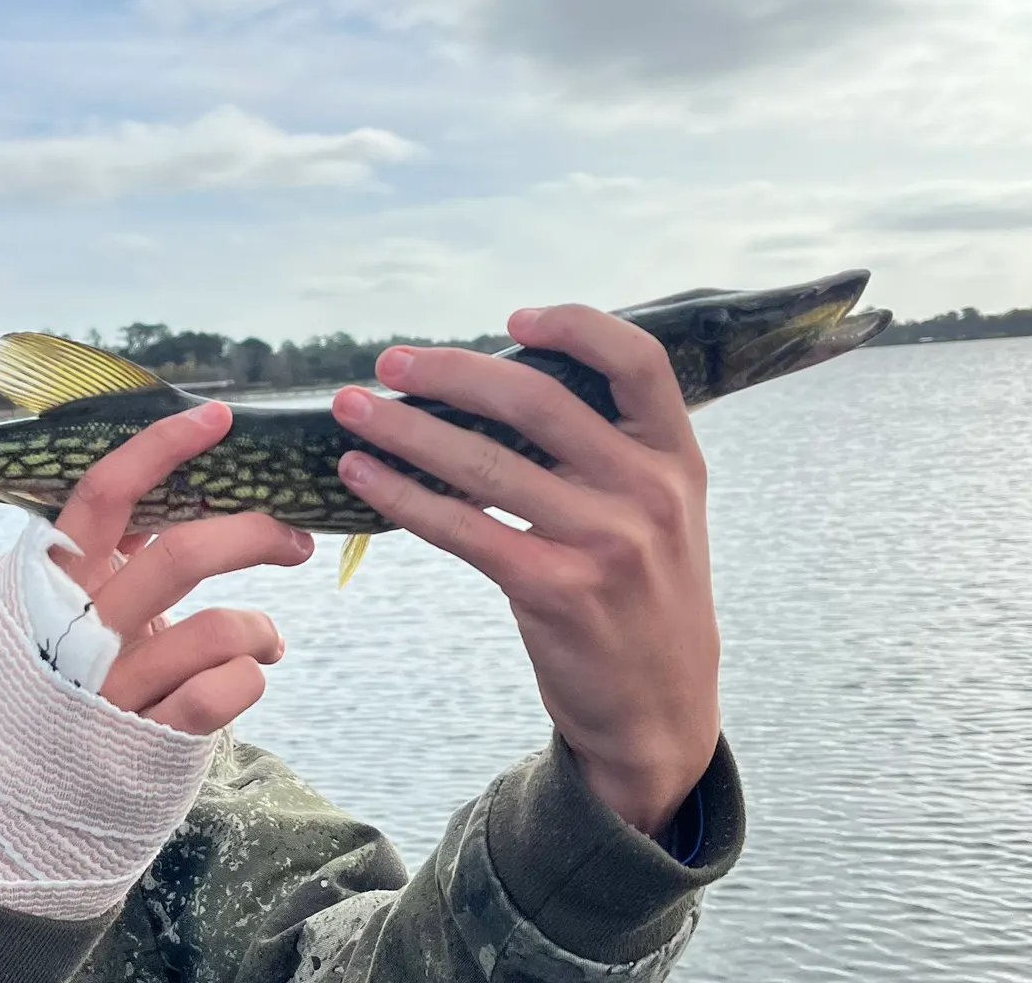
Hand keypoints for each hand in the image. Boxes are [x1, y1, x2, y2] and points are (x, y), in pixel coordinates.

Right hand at [49, 402, 314, 733]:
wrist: (15, 799)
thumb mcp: (73, 606)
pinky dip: (252, 674)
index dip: (161, 448)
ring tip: (268, 636)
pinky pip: (225, 691)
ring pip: (218, 629)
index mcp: (59, 580)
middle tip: (294, 539)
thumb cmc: (68, 675)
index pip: (103, 493)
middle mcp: (80, 631)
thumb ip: (113, 553)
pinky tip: (250, 675)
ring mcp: (112, 689)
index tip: (217, 417)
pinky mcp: (146, 740)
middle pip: (181, 555)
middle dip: (254, 536)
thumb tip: (178, 477)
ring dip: (260, 626)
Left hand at [331, 306, 718, 835]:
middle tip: (391, 362)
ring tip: (353, 410)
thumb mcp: (659, 512)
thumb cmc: (644, 593)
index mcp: (678, 457)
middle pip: (538, 400)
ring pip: (485, 462)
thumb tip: (497, 388)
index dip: (574, 325)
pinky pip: (464, 528)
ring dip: (406, 429)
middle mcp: (650, 491)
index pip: (637, 360)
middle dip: (452, 373)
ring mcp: (606, 542)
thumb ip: (608, 451)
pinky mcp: (557, 591)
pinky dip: (404, 495)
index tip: (510, 320)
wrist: (663, 711)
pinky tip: (363, 476)